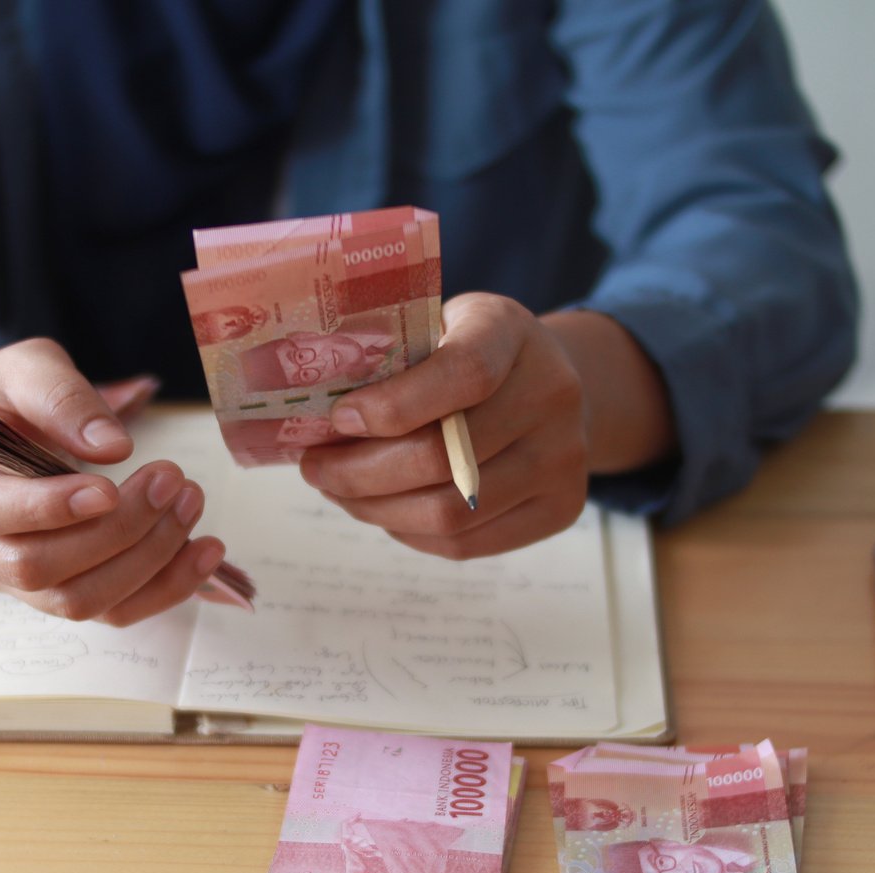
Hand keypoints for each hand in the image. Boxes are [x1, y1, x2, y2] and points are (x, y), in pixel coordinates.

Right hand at [0, 339, 228, 624]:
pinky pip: (105, 611)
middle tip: (171, 480)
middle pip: (31, 567)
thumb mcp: (21, 368)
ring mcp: (1, 577)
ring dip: (144, 561)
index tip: (109, 486)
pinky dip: (161, 588)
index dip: (45, 508)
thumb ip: (60, 396)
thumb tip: (113, 448)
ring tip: (189, 504)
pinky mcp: (48, 592)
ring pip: (73, 601)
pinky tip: (203, 551)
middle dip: (113, 533)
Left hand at [298, 294, 674, 558]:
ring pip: (449, 513)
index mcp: (512, 332)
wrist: (554, 383)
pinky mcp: (560, 510)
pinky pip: (465, 544)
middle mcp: (553, 395)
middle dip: (360, 472)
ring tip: (340, 492)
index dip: (392, 406)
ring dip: (376, 510)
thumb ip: (391, 358)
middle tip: (315, 469)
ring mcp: (565, 459)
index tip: (339, 419)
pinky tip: (383, 509)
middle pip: (443, 458)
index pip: (463, 374)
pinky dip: (408, 533)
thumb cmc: (468, 350)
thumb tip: (310, 413)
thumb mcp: (437, 326)